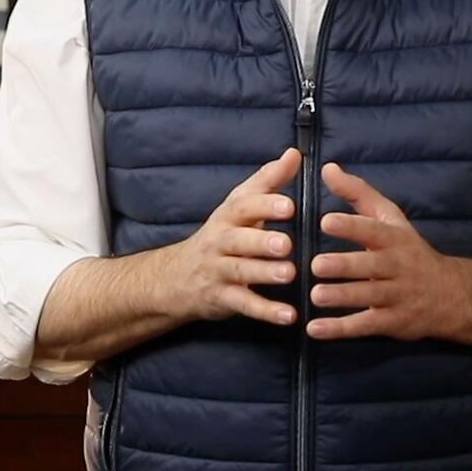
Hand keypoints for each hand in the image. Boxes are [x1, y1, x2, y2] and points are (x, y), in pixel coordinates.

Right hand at [161, 147, 300, 326]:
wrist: (177, 276)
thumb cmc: (221, 235)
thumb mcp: (239, 206)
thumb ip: (269, 181)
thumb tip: (295, 154)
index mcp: (229, 216)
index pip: (243, 206)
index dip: (265, 205)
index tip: (289, 205)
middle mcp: (221, 241)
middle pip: (239, 240)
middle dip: (262, 241)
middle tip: (287, 243)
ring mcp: (219, 271)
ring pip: (240, 272)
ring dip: (264, 273)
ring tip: (289, 275)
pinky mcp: (222, 298)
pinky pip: (244, 305)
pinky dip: (266, 311)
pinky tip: (289, 316)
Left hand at [308, 162, 457, 341]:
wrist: (453, 294)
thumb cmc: (410, 250)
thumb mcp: (391, 218)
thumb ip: (358, 193)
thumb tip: (327, 168)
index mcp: (394, 239)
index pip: (373, 230)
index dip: (351, 226)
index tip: (326, 221)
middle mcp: (397, 266)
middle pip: (370, 266)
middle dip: (344, 266)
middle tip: (316, 265)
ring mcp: (397, 296)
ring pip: (369, 297)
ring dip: (342, 297)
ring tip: (316, 296)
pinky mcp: (393, 322)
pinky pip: (366, 325)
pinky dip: (340, 329)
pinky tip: (315, 329)